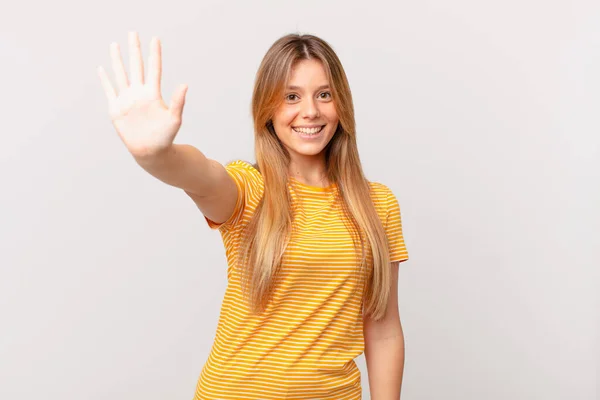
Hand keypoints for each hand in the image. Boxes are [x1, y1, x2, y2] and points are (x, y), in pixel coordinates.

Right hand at [97, 32, 187, 158]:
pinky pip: (110, 90)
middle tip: (133, 33)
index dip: (154, 54)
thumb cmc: (165, 137)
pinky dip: (105, 80)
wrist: (150, 151)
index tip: (155, 39)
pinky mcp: (116, 108)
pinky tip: (102, 69)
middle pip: (136, 66)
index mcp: (152, 93)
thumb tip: (185, 84)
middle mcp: (139, 93)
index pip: (153, 68)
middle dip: (134, 50)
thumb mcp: (174, 119)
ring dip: (117, 60)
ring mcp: (127, 99)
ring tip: (115, 44)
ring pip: (121, 74)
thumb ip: (178, 101)